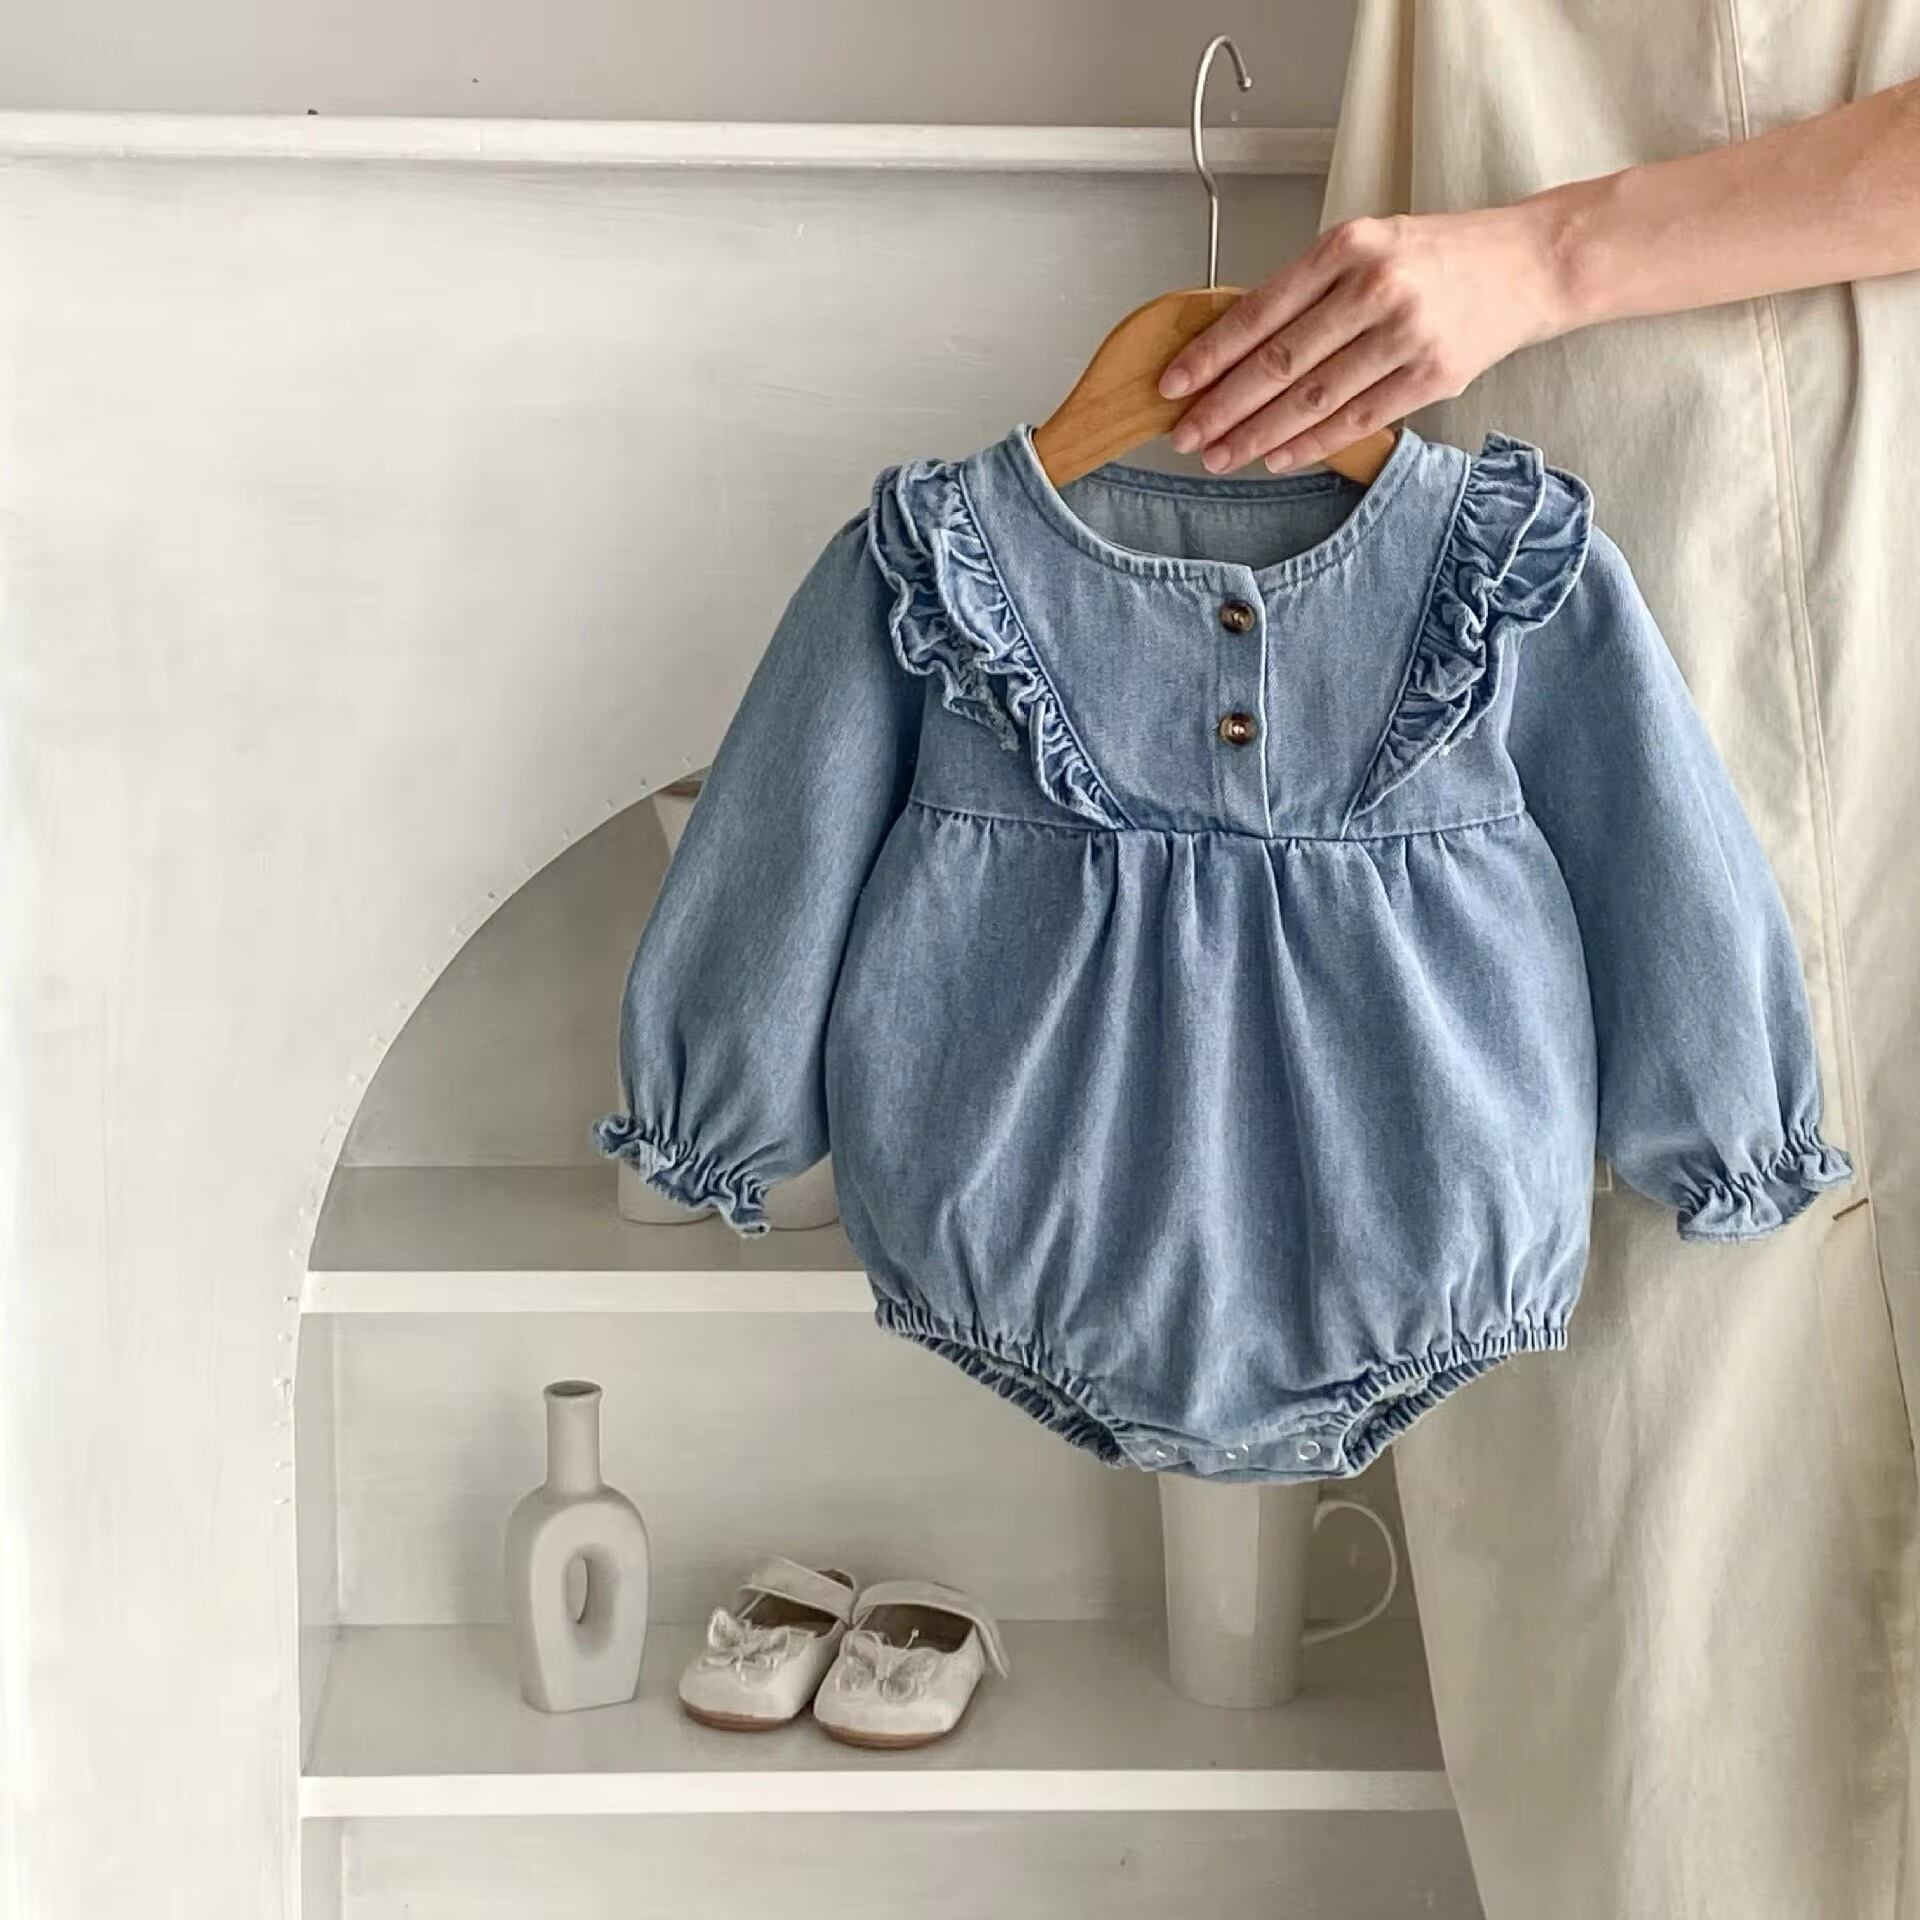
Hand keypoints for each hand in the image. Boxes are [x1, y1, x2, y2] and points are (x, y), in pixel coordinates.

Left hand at [1158, 206, 1565, 472]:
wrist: (1529, 263)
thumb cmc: (1439, 257)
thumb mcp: (1370, 245)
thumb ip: (1310, 289)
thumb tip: (1238, 348)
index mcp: (1348, 246)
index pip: (1259, 311)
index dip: (1209, 356)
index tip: (1173, 385)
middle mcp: (1374, 287)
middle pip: (1278, 363)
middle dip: (1222, 407)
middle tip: (1186, 436)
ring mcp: (1405, 333)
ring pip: (1312, 399)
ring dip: (1258, 435)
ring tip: (1221, 457)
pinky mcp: (1432, 375)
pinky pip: (1356, 420)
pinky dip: (1310, 444)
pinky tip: (1277, 458)